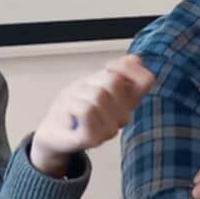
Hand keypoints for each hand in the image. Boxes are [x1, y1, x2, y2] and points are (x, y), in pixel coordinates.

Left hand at [30, 55, 154, 175]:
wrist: (54, 130)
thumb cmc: (76, 104)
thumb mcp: (96, 81)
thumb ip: (117, 71)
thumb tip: (136, 59)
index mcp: (128, 102)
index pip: (145, 80)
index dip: (127, 67)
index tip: (108, 68)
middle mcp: (123, 117)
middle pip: (114, 81)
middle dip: (92, 81)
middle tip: (83, 94)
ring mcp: (109, 130)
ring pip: (98, 94)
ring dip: (78, 94)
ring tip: (75, 105)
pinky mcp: (92, 139)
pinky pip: (86, 110)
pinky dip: (72, 105)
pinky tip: (70, 114)